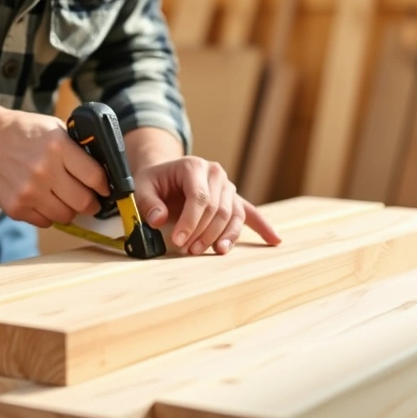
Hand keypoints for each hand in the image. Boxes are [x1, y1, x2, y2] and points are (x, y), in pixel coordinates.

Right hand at [0, 108, 109, 226]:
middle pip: (84, 203)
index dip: (105, 187)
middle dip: (92, 204)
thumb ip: (76, 149)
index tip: (105, 190)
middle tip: (90, 201)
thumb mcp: (54, 129)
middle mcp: (44, 170)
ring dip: (69, 211)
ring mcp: (28, 191)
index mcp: (59, 147)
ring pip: (66, 217)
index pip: (95, 177)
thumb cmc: (22, 131)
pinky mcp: (15, 207)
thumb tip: (103, 172)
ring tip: (64, 200)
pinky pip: (44, 222)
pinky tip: (43, 201)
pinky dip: (48, 215)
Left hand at [133, 156, 281, 254]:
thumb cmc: (155, 182)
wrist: (165, 176)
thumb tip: (159, 219)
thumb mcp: (142, 187)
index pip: (199, 197)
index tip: (179, 241)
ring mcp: (228, 187)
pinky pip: (251, 214)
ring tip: (211, 251)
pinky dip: (263, 227)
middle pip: (217, 209)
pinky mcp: (234, 200)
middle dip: (203, 233)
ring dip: (222, 237)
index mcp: (194, 166)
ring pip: (232, 215)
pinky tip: (274, 240)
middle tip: (187, 250)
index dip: (190, 222)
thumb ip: (148, 203)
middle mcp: (215, 173)